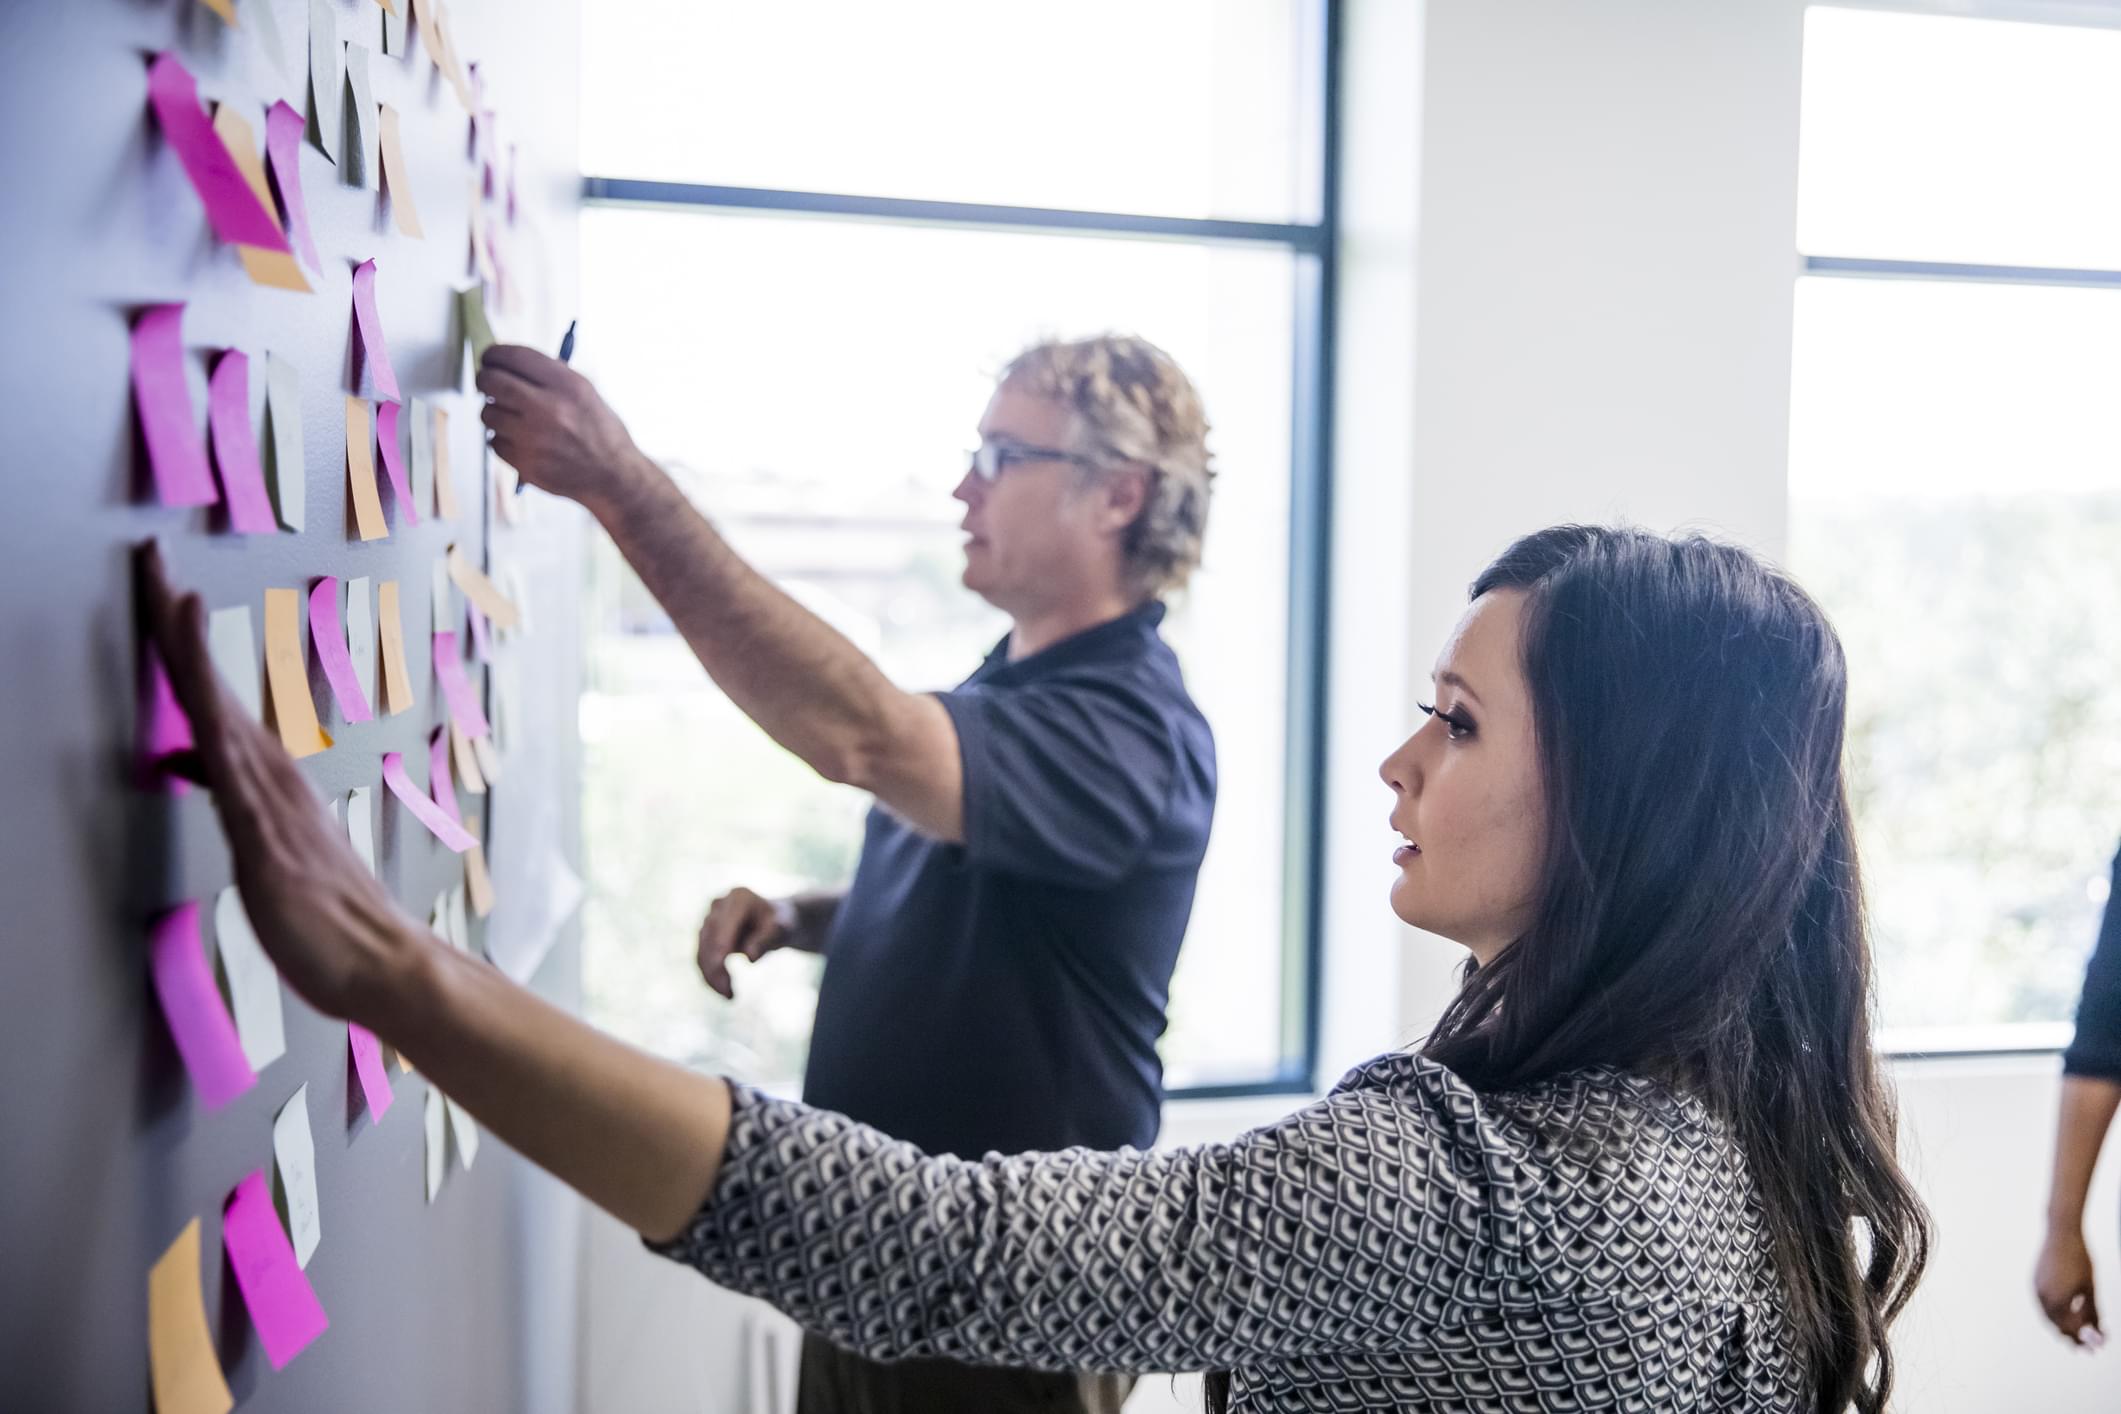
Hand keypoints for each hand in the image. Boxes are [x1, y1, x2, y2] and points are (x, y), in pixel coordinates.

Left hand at [137, 542, 421, 1026]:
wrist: (383, 962)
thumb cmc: (325, 918)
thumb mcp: (261, 846)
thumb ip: (223, 793)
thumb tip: (177, 751)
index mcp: (267, 776)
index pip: (211, 695)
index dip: (180, 639)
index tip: (162, 583)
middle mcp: (269, 772)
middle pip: (207, 683)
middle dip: (172, 618)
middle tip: (148, 555)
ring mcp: (268, 798)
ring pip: (216, 707)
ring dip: (186, 647)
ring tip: (165, 588)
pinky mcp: (264, 833)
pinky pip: (229, 762)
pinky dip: (211, 714)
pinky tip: (197, 692)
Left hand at [476, 345, 653, 513]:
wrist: (613, 475)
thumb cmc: (599, 430)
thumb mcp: (584, 391)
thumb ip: (548, 375)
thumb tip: (505, 362)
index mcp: (567, 385)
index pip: (513, 356)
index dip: (494, 354)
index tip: (490, 358)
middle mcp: (550, 409)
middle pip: (491, 381)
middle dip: (485, 379)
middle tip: (488, 383)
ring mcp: (535, 439)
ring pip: (488, 413)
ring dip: (494, 412)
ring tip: (512, 416)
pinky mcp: (525, 463)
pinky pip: (494, 442)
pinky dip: (502, 439)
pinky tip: (521, 440)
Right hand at [695, 887, 793, 999]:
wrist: (777, 921)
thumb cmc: (782, 924)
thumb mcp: (782, 930)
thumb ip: (766, 940)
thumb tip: (750, 957)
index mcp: (739, 898)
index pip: (724, 927)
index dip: (719, 948)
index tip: (720, 969)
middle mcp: (719, 905)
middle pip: (709, 940)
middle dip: (715, 969)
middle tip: (729, 995)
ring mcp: (710, 918)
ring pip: (702, 951)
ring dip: (711, 976)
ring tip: (729, 996)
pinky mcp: (706, 933)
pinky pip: (702, 957)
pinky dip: (710, 975)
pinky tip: (724, 990)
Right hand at [2036, 1227, 2105, 1348]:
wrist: (2062, 1233)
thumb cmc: (2079, 1259)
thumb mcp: (2090, 1288)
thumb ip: (2091, 1313)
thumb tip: (2097, 1334)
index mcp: (2058, 1300)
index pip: (2070, 1329)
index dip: (2083, 1341)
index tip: (2095, 1349)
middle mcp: (2043, 1297)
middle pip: (2057, 1325)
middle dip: (2072, 1337)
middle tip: (2086, 1347)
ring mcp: (2037, 1288)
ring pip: (2049, 1316)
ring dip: (2062, 1325)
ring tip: (2076, 1332)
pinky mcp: (2035, 1281)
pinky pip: (2044, 1304)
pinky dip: (2055, 1313)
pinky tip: (2066, 1313)